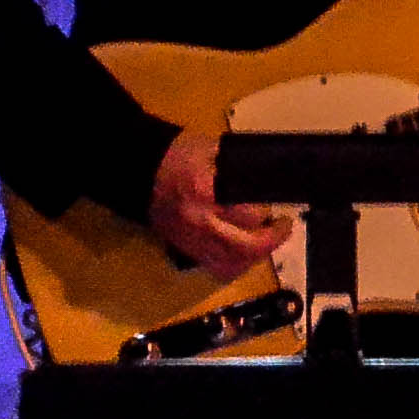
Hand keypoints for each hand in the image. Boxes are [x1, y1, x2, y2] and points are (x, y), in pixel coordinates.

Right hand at [149, 125, 295, 275]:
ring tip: (265, 241)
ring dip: (256, 256)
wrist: (135, 169)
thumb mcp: (214, 150)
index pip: (250, 214)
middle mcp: (199, 221)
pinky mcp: (184, 247)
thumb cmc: (177, 154)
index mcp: (205, 192)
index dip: (269, 213)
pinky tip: (245, 253)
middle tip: (282, 227)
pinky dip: (236, 266)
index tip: (280, 208)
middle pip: (246, 247)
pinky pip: (216, 268)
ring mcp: (190, 239)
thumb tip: (272, 180)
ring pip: (233, 264)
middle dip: (272, 239)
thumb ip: (242, 167)